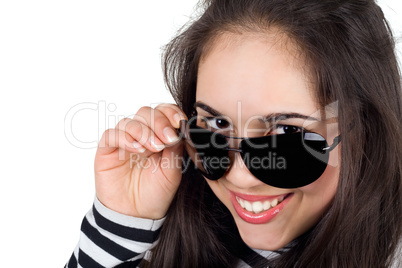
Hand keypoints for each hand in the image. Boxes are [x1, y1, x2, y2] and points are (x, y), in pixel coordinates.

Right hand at [94, 104, 185, 218]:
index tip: (180, 123)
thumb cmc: (155, 193)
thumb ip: (176, 149)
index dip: (171, 113)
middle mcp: (141, 135)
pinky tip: (137, 149)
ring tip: (153, 148)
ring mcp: (123, 141)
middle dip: (159, 123)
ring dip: (143, 131)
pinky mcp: (107, 150)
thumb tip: (180, 129)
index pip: (163, 113)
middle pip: (146, 112)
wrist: (137, 215)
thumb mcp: (173, 171)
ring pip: (130, 121)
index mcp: (159, 136)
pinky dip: (125, 138)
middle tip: (167, 140)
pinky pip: (112, 134)